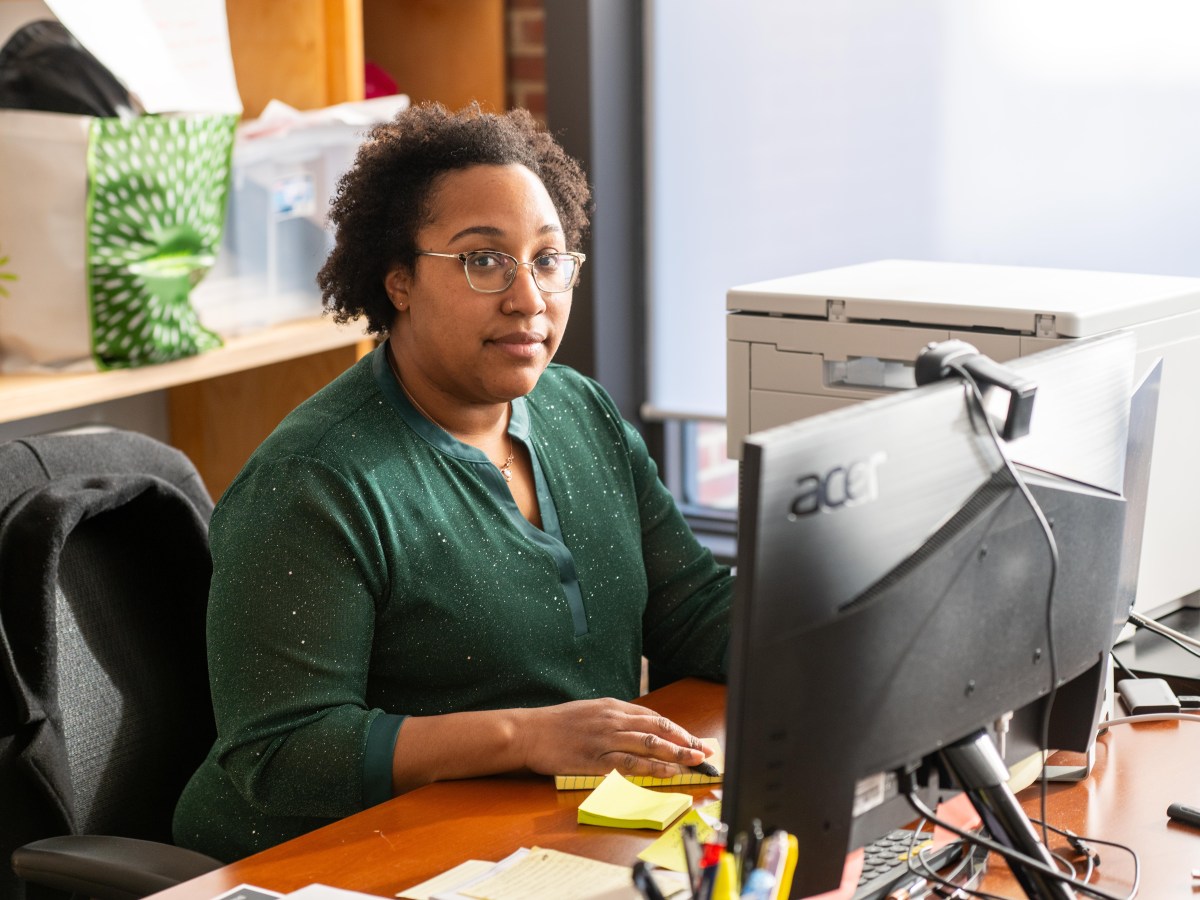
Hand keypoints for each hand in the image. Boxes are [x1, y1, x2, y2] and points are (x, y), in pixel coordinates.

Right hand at [517, 697, 710, 777]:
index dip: (677, 729)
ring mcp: (605, 739)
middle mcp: (613, 719)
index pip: (654, 717)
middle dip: (685, 741)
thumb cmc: (556, 724)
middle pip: (657, 729)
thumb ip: (613, 718)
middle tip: (705, 752)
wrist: (528, 732)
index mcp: (612, 706)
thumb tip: (637, 728)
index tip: (694, 739)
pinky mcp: (595, 759)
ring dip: (675, 754)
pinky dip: (651, 768)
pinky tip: (667, 773)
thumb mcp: (589, 712)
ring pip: (648, 745)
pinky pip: (630, 764)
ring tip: (695, 762)